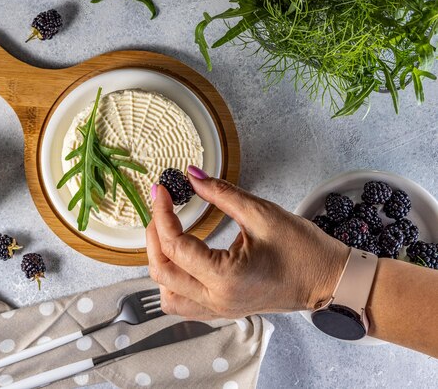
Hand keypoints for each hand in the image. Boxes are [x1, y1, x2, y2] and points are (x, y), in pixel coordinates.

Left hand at [146, 166, 349, 319]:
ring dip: (161, 265)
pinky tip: (181, 260)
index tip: (162, 191)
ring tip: (168, 235)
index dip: (162, 214)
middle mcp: (218, 300)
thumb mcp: (261, 213)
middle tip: (161, 209)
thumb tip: (192, 175)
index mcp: (226, 277)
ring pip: (167, 296)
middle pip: (162, 273)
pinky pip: (184, 305)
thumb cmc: (305, 250)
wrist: (329, 280)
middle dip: (154, 237)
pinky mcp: (224, 310)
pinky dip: (174, 283)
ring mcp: (220, 309)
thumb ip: (221, 193)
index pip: (175, 246)